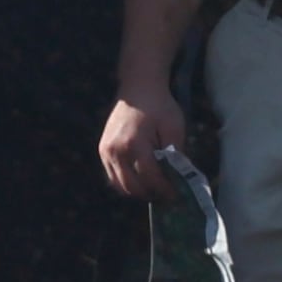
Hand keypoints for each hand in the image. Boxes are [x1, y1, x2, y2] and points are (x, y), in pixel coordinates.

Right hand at [98, 81, 186, 200]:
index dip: (165, 190)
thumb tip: (179, 180)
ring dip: (138, 191)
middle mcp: (116, 150)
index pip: (150, 179)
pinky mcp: (102, 150)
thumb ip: (176, 155)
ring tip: (155, 188)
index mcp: (135, 144)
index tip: (176, 195)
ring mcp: (106, 151)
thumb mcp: (174, 127)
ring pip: (120, 186)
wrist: (138, 87)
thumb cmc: (159, 106)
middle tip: (167, 195)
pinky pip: (113, 176)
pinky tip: (142, 178)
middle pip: (133, 187)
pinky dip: (128, 182)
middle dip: (152, 194)